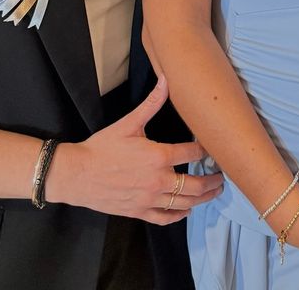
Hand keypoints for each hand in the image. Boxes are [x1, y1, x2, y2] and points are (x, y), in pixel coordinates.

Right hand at [45, 76, 223, 224]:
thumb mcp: (129, 123)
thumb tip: (166, 79)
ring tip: (212, 192)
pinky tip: (185, 210)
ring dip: (202, 199)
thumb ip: (152, 103)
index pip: (193, 154)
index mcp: (159, 157)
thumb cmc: (102, 147)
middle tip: (222, 177)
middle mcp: (158, 181)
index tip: (214, 149)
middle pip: (195, 185)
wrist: (77, 175)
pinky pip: (165, 218)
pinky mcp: (139, 212)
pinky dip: (178, 215)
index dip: (206, 151)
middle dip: (212, 181)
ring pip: (184, 203)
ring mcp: (149, 199)